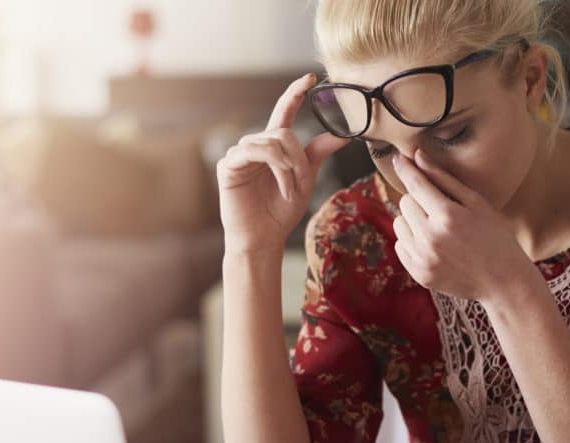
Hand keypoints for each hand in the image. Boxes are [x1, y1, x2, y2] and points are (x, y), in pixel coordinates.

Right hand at [217, 73, 349, 256]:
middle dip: (299, 159)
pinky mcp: (228, 165)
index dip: (295, 93)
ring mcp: (239, 154)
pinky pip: (255, 152)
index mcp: (273, 146)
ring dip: (289, 167)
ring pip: (273, 141)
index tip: (310, 78)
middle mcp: (255, 145)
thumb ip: (317, 154)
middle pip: (284, 132)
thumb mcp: (305, 179)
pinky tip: (281, 187)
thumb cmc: (281, 211)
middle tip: (302, 183)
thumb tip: (341, 134)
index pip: (284, 112)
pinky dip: (276, 169)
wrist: (264, 238)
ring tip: (291, 190)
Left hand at [391, 149, 540, 302]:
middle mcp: (431, 238)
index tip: (399, 158)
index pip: (416, 184)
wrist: (503, 282)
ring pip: (399, 223)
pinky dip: (412, 241)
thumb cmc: (495, 236)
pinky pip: (400, 245)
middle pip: (405, 202)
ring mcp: (423, 258)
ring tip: (437, 227)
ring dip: (413, 220)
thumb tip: (417, 156)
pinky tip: (434, 245)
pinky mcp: (419, 273)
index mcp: (448, 216)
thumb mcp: (476, 203)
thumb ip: (444, 179)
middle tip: (440, 208)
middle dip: (419, 200)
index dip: (406, 169)